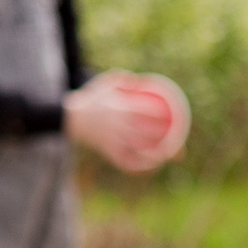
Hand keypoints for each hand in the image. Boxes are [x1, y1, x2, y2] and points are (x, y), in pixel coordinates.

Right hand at [64, 70, 186, 171]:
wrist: (69, 117)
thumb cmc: (90, 98)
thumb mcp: (103, 84)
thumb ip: (121, 80)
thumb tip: (138, 79)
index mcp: (120, 108)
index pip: (146, 112)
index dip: (161, 116)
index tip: (175, 118)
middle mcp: (118, 125)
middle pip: (146, 135)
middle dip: (163, 141)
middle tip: (177, 144)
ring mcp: (113, 139)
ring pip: (137, 151)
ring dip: (152, 156)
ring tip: (166, 157)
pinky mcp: (107, 150)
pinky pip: (124, 160)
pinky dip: (136, 166)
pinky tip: (147, 168)